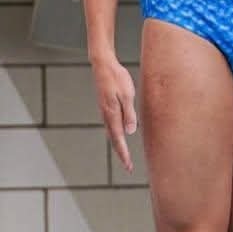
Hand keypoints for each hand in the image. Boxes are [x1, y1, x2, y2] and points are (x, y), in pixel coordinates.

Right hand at [90, 55, 137, 171]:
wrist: (102, 64)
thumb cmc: (117, 77)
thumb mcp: (127, 95)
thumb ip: (129, 114)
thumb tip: (130, 132)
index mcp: (112, 114)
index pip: (119, 139)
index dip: (124, 154)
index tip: (128, 166)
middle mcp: (107, 115)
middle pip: (114, 139)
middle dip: (121, 153)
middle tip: (128, 166)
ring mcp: (104, 111)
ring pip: (111, 132)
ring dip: (118, 145)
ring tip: (125, 155)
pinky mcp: (105, 106)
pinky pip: (110, 124)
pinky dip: (115, 134)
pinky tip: (119, 135)